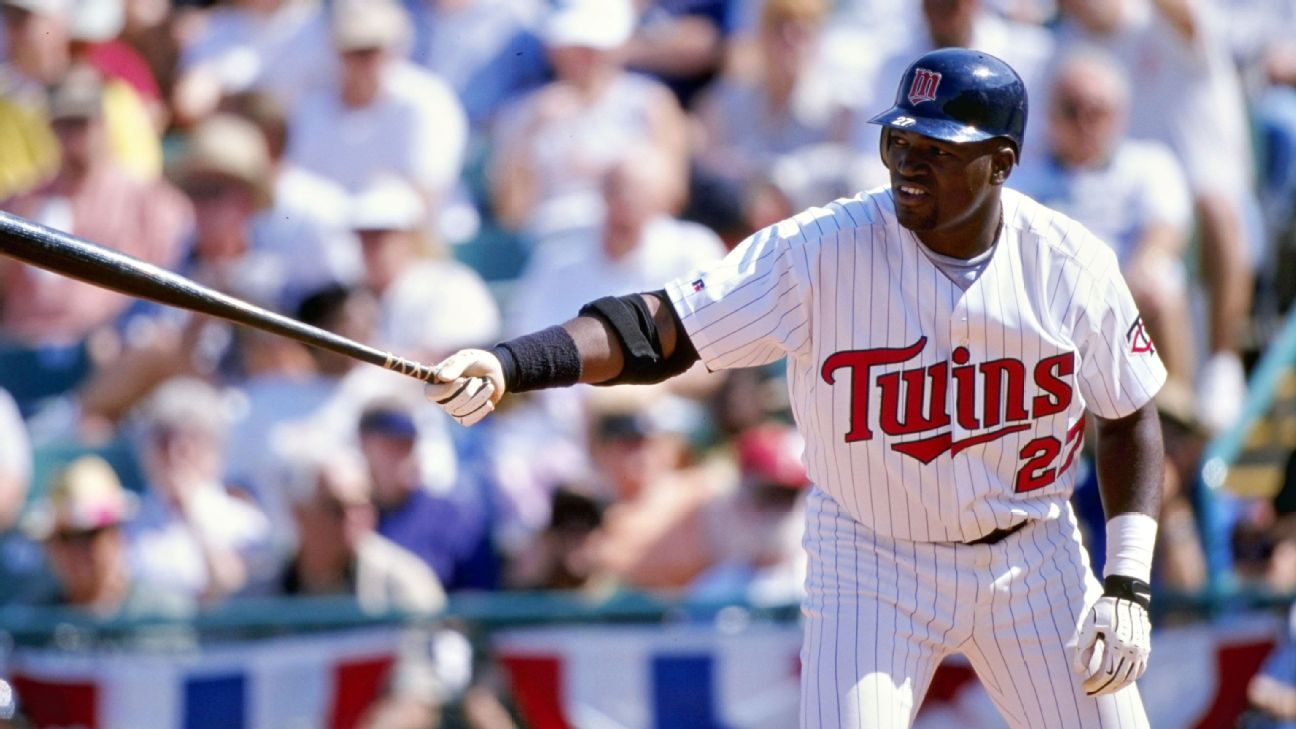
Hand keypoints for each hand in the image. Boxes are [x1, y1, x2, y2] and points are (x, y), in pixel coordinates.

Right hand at [424, 349, 505, 426]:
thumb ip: (455, 366)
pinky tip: (489, 402)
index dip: (445, 390)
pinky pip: (468, 420)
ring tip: (488, 386)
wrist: (494, 372)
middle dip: (468, 391)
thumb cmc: (477, 361)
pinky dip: (481, 410)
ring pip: (461, 412)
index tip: (461, 380)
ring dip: (479, 398)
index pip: (431, 394)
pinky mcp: (465, 416)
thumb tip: (441, 377)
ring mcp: (452, 408)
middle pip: (450, 404)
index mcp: (436, 381)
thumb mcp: (468, 358)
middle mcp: (441, 397)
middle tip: (477, 379)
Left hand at [1073, 575, 1151, 695]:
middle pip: (1118, 679)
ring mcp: (1141, 651)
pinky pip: (1138, 671)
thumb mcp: (1089, 625)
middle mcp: (1133, 650)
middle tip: (1089, 693)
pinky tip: (1116, 681)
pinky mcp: (1146, 650)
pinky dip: (1127, 679)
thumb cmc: (1104, 610)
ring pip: (1129, 678)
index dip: (1095, 683)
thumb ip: (1084, 648)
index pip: (1106, 673)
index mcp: (1117, 644)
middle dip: (1103, 688)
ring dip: (1115, 687)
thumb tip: (1079, 670)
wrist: (1127, 597)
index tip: (1083, 686)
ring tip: (1100, 689)